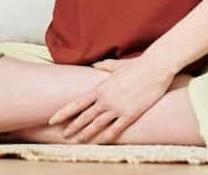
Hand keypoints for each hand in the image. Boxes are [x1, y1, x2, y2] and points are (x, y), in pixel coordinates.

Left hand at [47, 55, 175, 143]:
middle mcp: (105, 100)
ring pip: (97, 125)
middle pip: (84, 117)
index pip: (76, 104)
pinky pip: (116, 129)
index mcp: (100, 88)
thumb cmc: (136, 65)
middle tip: (64, 135)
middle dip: (72, 127)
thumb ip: (103, 66)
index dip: (63, 113)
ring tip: (78, 140)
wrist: (154, 68)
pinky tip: (100, 142)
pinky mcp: (130, 114)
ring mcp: (117, 108)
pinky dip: (107, 137)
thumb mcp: (116, 65)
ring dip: (86, 134)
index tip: (52, 120)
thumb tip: (94, 65)